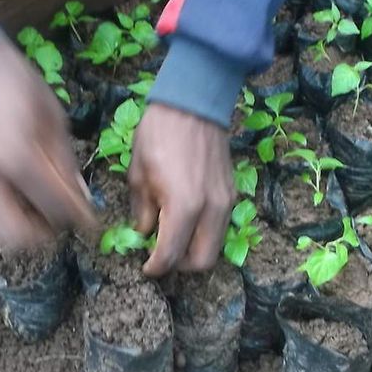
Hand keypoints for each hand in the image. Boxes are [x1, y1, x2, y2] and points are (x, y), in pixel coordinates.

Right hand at [0, 34, 94, 248]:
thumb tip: (80, 194)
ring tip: (42, 207)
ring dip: (25, 228)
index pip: (55, 206)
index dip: (79, 218)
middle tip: (63, 217)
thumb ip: (64, 159)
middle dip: (46, 233)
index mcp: (17, 155)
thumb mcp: (51, 114)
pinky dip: (7, 212)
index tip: (92, 221)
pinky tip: (21, 193)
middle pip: (19, 237)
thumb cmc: (12, 79)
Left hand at [129, 104, 234, 275]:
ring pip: (215, 246)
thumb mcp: (139, 174)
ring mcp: (226, 202)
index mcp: (183, 207)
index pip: (171, 255)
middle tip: (161, 255)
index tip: (146, 267)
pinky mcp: (232, 193)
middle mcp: (210, 210)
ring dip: (194, 251)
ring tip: (172, 237)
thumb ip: (143, 211)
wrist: (193, 104)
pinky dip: (203, 233)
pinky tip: (186, 220)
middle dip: (180, 265)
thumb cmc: (159, 134)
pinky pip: (220, 227)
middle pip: (202, 261)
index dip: (156, 267)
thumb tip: (145, 233)